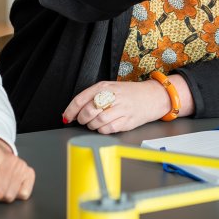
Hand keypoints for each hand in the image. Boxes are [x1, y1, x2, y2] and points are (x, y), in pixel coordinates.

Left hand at [62, 78, 191, 133]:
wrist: (151, 96)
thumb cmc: (129, 93)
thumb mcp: (110, 88)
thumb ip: (93, 97)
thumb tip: (73, 111)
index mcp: (105, 87)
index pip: (81, 99)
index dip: (70, 110)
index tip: (66, 117)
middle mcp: (112, 96)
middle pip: (88, 111)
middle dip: (82, 119)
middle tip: (83, 120)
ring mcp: (120, 109)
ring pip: (97, 122)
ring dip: (92, 126)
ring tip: (94, 123)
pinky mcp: (127, 121)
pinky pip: (108, 129)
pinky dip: (102, 130)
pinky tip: (104, 126)